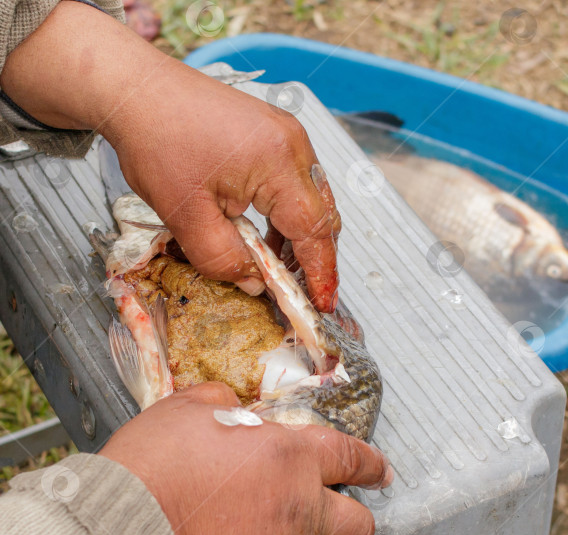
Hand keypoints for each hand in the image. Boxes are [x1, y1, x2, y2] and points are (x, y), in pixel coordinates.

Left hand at [0, 1, 340, 310]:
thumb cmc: (157, 140)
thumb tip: (253, 283)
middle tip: (304, 293)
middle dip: (317, 258)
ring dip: (300, 237)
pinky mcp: (274, 133)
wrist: (136, 89)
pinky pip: (295, 182)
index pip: (314, 229)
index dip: (320, 273)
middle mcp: (293, 143)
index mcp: (278, 161)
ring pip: (311, 199)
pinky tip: (267, 235)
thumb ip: (224, 259)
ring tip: (281, 269)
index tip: (321, 304)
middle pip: (323, 213)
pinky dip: (287, 215)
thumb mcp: (187, 216)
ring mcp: (286, 134)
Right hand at [99, 383, 392, 534]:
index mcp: (291, 457)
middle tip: (348, 513)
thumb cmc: (155, 466)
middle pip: (357, 525)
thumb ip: (222, 404)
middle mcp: (299, 508)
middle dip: (358, 519)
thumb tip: (230, 407)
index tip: (379, 471)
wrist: (122, 533)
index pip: (350, 457)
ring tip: (263, 532)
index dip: (369, 464)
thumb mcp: (188, 410)